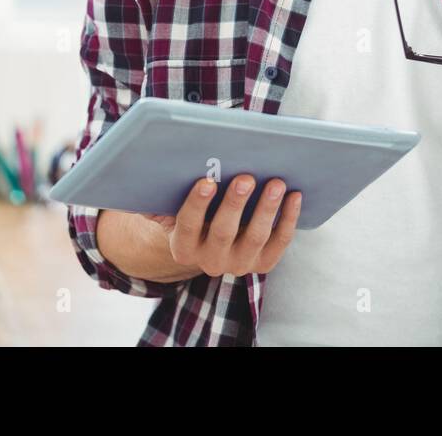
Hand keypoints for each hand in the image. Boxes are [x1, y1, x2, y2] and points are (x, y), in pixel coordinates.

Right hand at [142, 175, 302, 278]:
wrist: (209, 242)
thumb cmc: (190, 214)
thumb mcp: (170, 209)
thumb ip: (158, 200)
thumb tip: (147, 180)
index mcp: (183, 248)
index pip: (187, 226)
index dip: (196, 205)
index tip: (206, 181)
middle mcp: (210, 261)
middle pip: (222, 232)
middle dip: (235, 204)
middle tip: (246, 177)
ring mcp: (239, 264)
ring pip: (254, 237)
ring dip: (266, 209)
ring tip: (276, 182)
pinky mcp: (264, 262)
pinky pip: (279, 242)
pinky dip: (288, 219)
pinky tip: (294, 195)